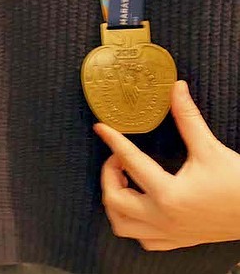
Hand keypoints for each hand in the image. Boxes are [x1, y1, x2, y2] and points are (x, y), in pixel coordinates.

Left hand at [95, 80, 239, 250]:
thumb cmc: (237, 184)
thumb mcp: (209, 148)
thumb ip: (188, 117)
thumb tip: (176, 88)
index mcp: (169, 194)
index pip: (130, 162)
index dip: (113, 141)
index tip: (102, 128)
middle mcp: (164, 218)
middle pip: (115, 201)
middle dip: (109, 175)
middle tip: (118, 157)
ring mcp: (169, 234)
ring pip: (122, 225)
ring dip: (115, 201)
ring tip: (125, 179)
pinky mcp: (177, 241)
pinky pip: (143, 239)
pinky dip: (132, 222)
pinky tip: (139, 203)